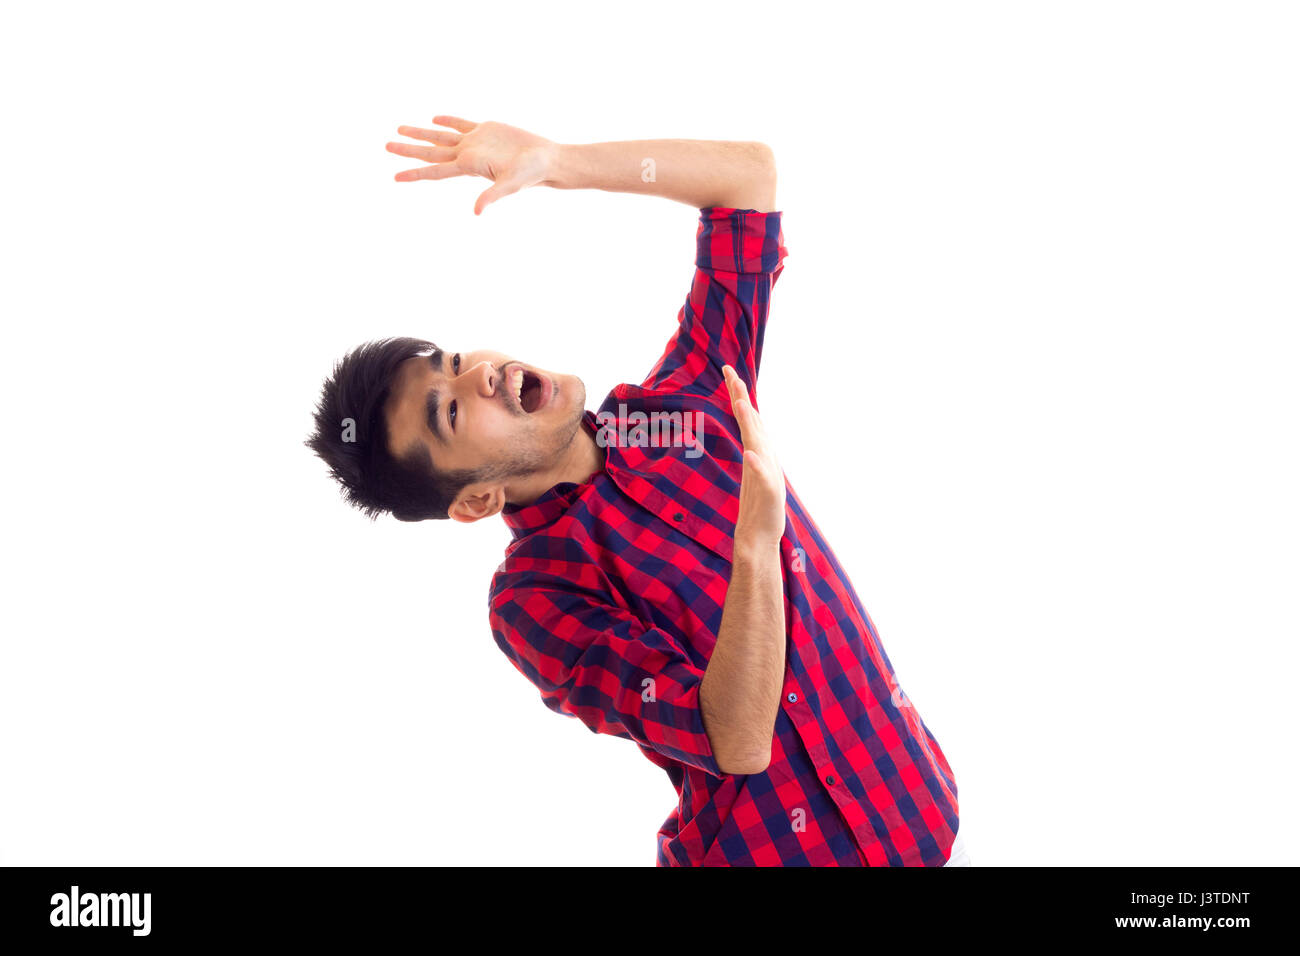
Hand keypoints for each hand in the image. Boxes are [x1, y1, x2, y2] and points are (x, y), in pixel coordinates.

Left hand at [386, 115, 558, 214]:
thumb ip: (492, 196)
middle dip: (408, 149)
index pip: (435, 171)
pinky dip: (447, 120)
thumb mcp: (511, 185)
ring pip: (441, 136)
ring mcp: (475, 142)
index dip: (414, 172)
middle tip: (386, 145)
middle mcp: (467, 155)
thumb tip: (476, 212)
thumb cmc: (531, 174)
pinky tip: (435, 118)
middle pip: (431, 152)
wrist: (546, 159)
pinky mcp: (486, 129)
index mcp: (468, 166)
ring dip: (421, 133)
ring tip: (400, 128)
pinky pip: (460, 124)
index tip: (394, 176)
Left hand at [722, 365, 785, 551]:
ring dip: (749, 423)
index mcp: (757, 451)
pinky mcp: (770, 492)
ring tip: (740, 404)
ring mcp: (767, 473)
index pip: (746, 417)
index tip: (728, 371)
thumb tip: (752, 441)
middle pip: (752, 422)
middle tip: (732, 374)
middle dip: (742, 398)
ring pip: (757, 443)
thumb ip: (755, 458)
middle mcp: (763, 457)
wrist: (761, 536)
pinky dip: (757, 463)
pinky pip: (761, 476)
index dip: (738, 395)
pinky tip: (750, 453)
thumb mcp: (755, 477)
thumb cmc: (759, 508)